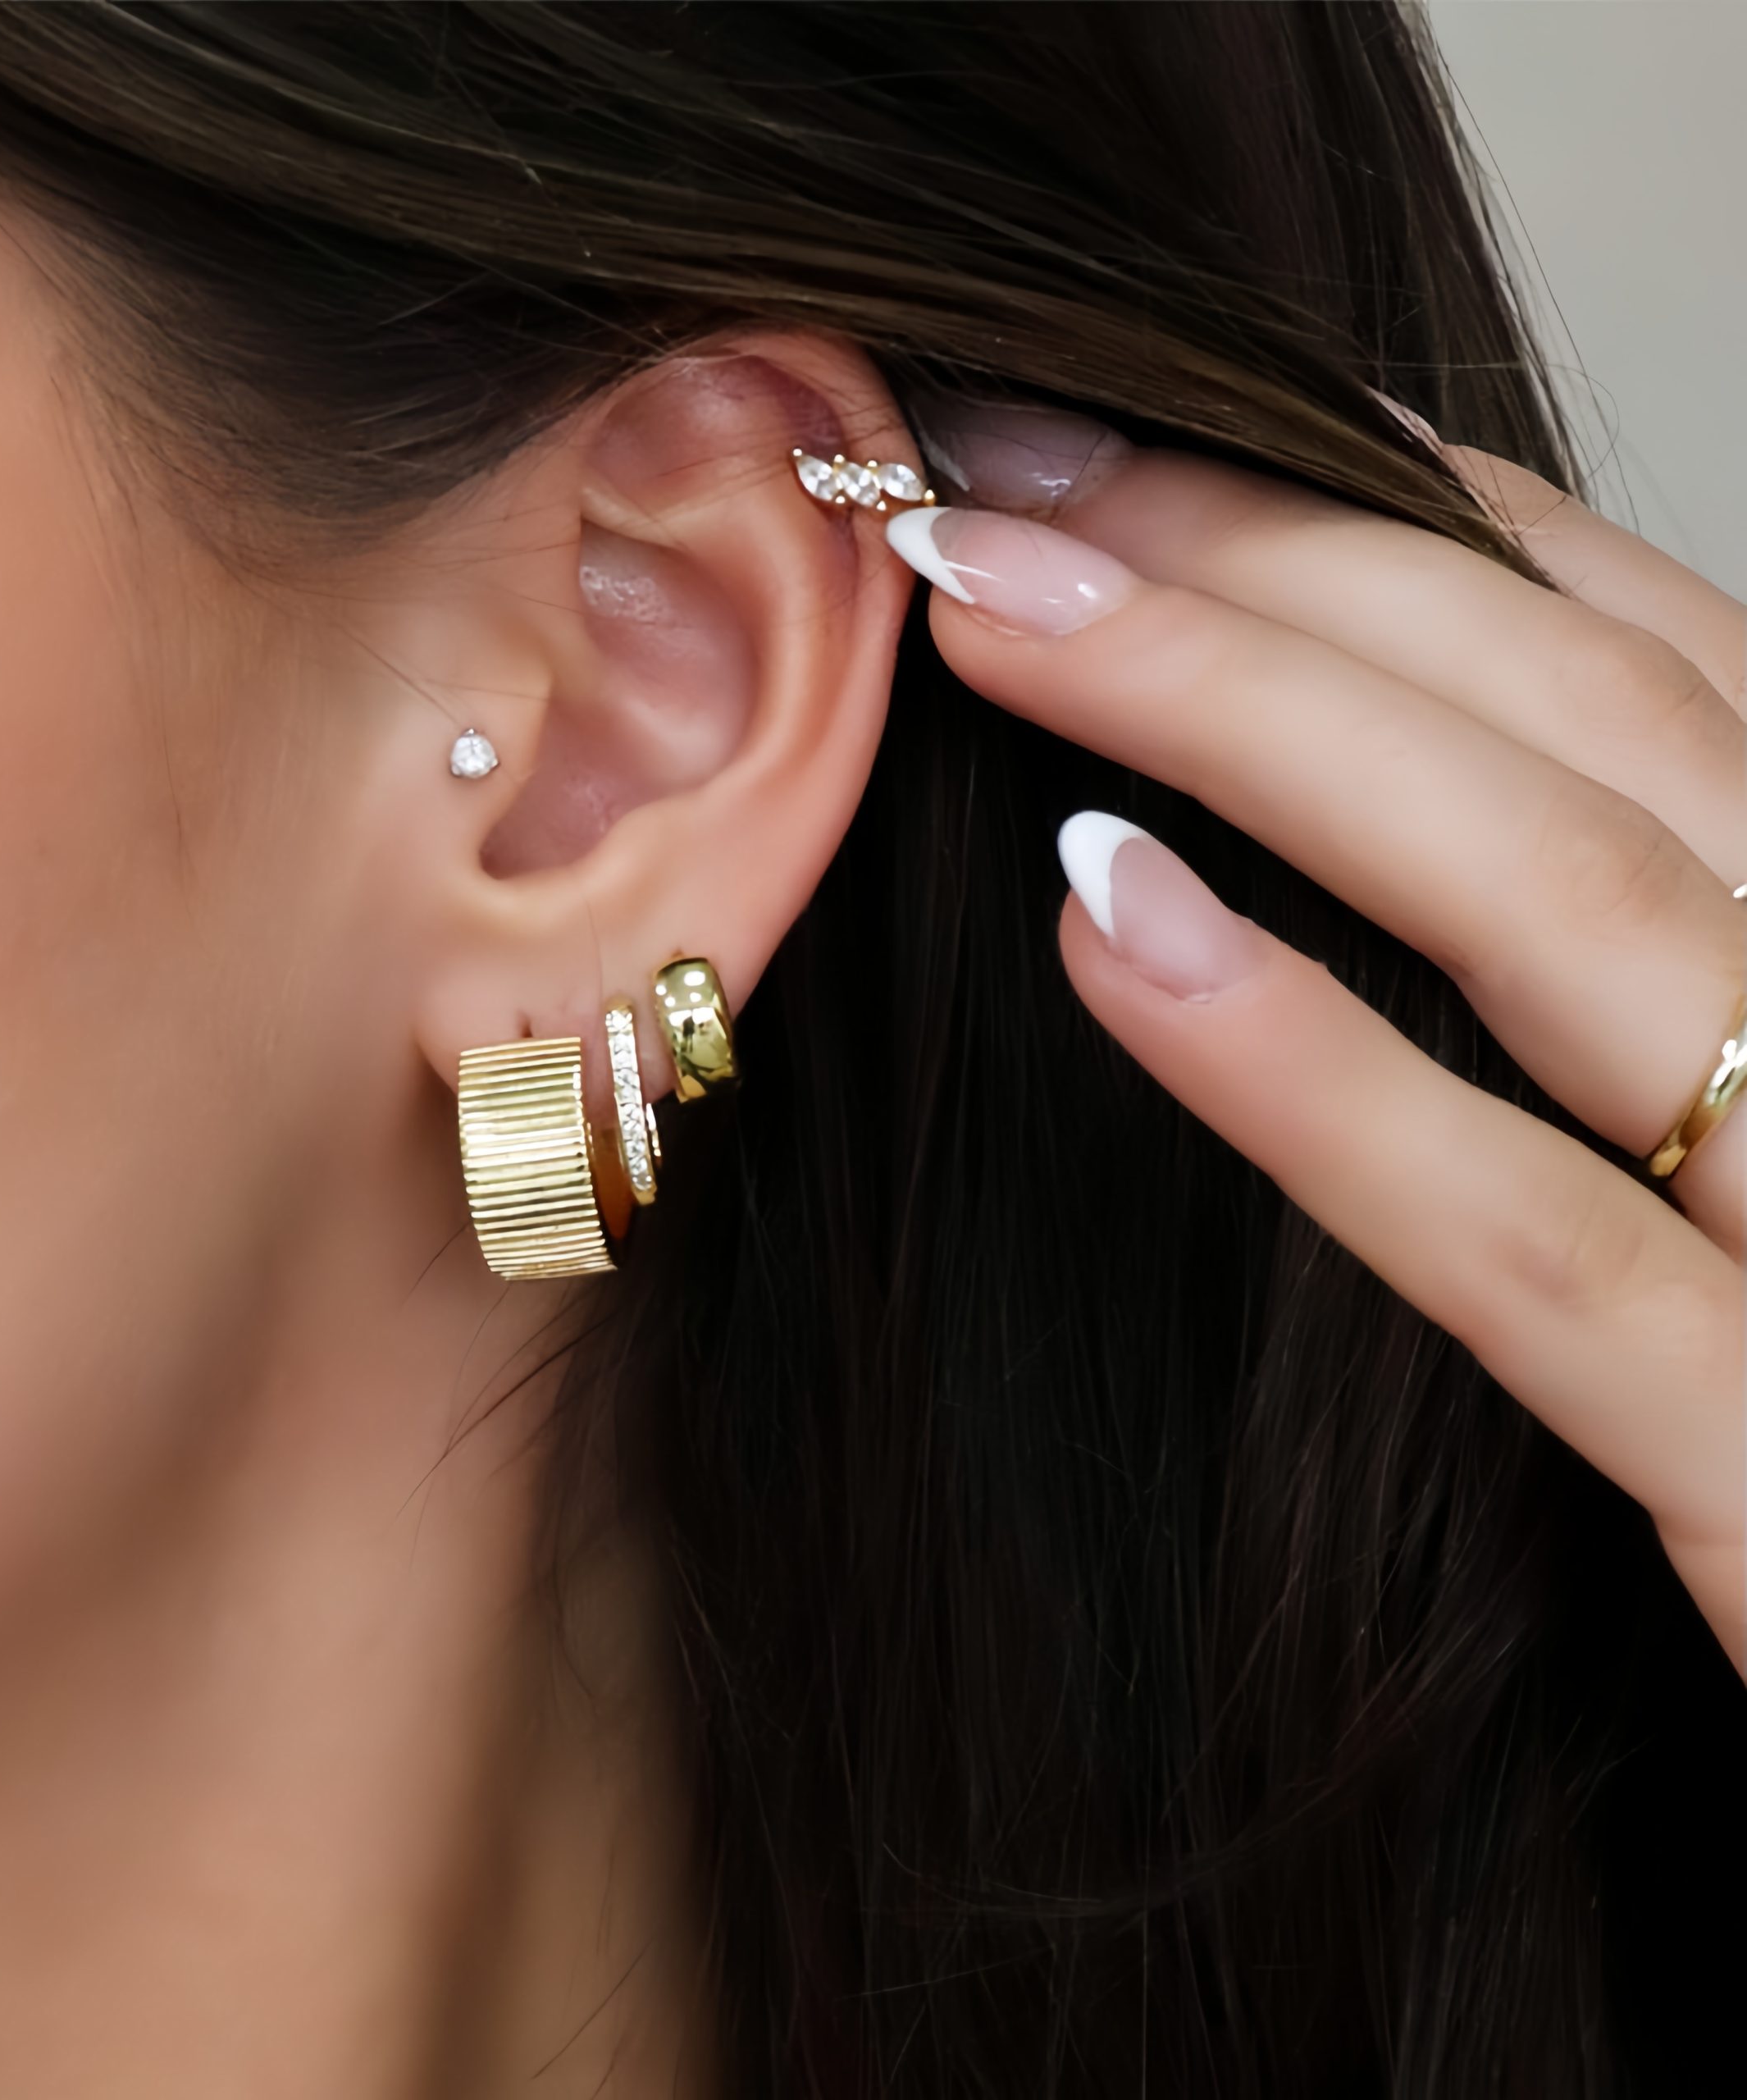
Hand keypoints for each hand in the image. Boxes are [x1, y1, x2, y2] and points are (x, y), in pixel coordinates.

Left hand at [886, 409, 1746, 1671]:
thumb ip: (1613, 987)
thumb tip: (1328, 813)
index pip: (1650, 661)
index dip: (1395, 512)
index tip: (1149, 430)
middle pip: (1594, 724)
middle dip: (1284, 561)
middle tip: (1003, 474)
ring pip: (1581, 910)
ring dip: (1267, 726)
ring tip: (1000, 612)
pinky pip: (1555, 1264)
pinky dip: (1333, 1082)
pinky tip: (1111, 936)